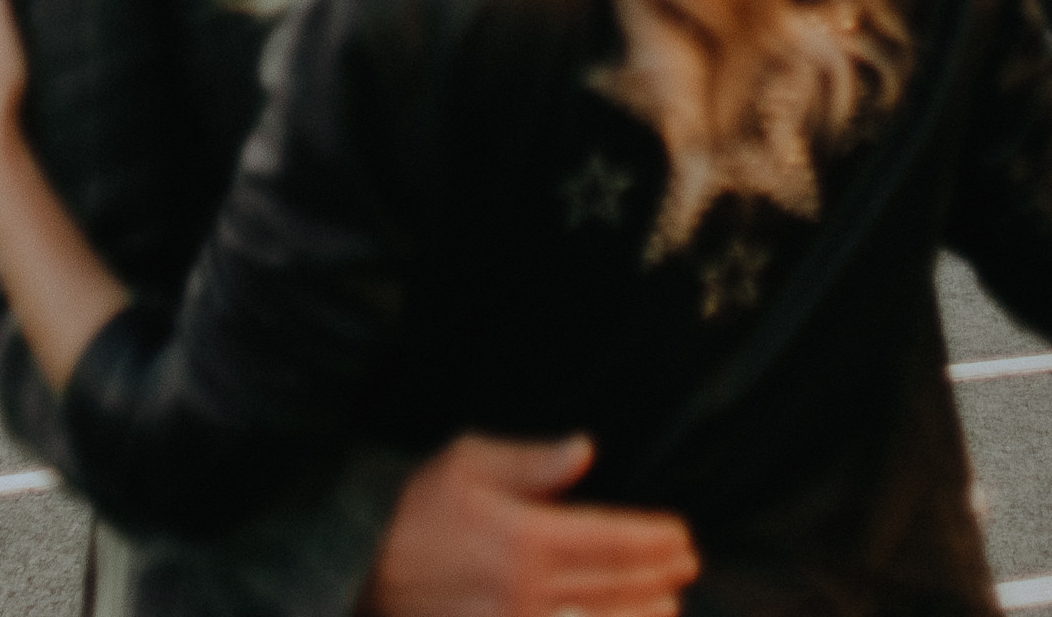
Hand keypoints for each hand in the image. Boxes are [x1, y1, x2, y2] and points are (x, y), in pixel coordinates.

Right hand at [359, 435, 697, 616]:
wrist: (365, 589)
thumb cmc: (415, 524)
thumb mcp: (462, 466)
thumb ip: (528, 461)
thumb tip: (584, 450)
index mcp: (526, 541)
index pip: (614, 542)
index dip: (657, 542)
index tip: (682, 537)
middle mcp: (531, 596)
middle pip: (618, 589)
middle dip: (660, 578)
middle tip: (686, 566)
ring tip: (669, 607)